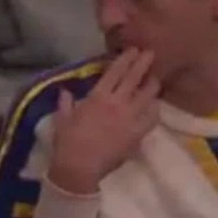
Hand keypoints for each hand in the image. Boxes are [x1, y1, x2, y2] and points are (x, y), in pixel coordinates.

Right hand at [48, 48, 159, 193]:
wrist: (80, 167)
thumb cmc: (68, 142)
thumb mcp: (62, 119)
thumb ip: (65, 103)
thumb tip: (64, 91)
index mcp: (98, 97)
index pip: (115, 72)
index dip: (126, 59)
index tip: (133, 50)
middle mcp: (117, 103)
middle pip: (134, 78)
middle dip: (143, 63)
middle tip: (150, 53)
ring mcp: (130, 118)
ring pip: (148, 95)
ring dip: (152, 84)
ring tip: (155, 79)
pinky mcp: (137, 133)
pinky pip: (152, 117)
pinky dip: (154, 109)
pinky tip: (154, 106)